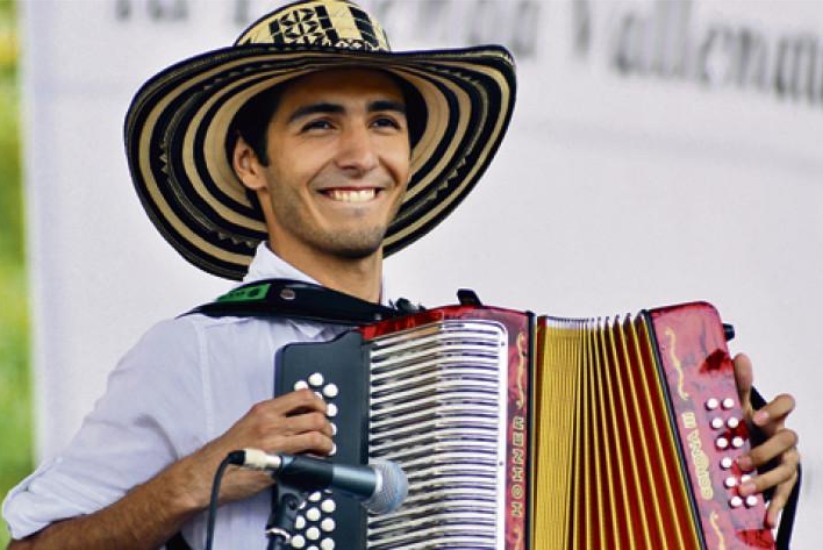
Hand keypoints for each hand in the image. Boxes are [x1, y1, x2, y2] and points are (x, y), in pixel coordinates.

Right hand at [172, 389, 333, 509]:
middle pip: (315, 416)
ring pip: (315, 436)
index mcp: (264, 410)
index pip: (302, 395)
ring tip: (325, 447)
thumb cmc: (225, 451)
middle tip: (328, 432)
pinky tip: (317, 461)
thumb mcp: (249, 423)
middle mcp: (271, 423)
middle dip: (327, 425)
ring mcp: (275, 443)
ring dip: (326, 442)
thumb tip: (296, 417)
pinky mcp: (277, 464)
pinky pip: (307, 458)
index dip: (320, 402)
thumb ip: (272, 417)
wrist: (209, 473)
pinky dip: (318, 459)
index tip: (323, 409)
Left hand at [733, 353, 799, 527]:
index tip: (758, 416)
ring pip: (786, 469)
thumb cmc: (746, 427)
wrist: (750, 451)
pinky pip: (784, 494)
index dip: (776, 408)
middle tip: (738, 460)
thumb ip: (738, 384)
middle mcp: (785, 438)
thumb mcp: (738, 407)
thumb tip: (739, 355)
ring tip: (743, 489)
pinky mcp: (785, 481)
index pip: (787, 403)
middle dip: (763, 451)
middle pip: (788, 439)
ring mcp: (788, 460)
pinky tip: (765, 518)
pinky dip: (775, 506)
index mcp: (774, 417)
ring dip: (764, 480)